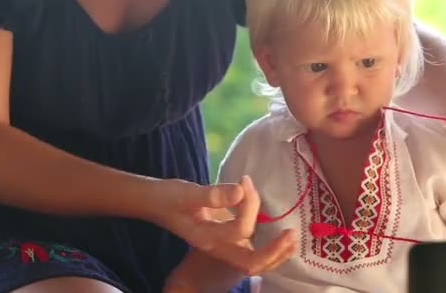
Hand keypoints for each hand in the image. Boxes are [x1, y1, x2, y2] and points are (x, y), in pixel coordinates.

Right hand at [150, 175, 296, 275]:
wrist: (153, 203)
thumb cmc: (167, 197)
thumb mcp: (187, 193)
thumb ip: (213, 194)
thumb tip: (241, 191)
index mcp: (208, 238)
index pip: (239, 230)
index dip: (249, 205)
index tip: (246, 181)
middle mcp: (216, 246)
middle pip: (251, 263)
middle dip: (274, 252)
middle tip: (292, 234)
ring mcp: (220, 246)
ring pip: (253, 261)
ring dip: (275, 253)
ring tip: (292, 239)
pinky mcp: (223, 239)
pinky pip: (249, 250)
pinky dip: (266, 247)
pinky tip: (276, 234)